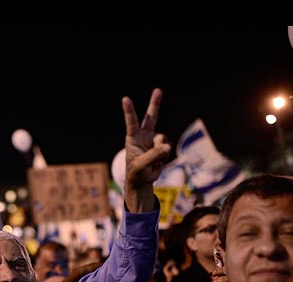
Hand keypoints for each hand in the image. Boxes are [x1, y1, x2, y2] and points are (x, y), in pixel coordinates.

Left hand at [121, 88, 170, 211]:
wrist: (143, 180)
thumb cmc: (136, 172)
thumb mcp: (140, 166)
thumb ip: (153, 156)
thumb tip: (167, 146)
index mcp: (133, 138)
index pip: (131, 122)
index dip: (129, 111)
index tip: (125, 99)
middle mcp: (144, 136)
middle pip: (150, 117)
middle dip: (155, 104)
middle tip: (158, 90)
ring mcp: (154, 141)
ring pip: (162, 139)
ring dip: (160, 149)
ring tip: (153, 161)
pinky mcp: (162, 147)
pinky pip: (167, 147)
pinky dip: (164, 155)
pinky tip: (158, 162)